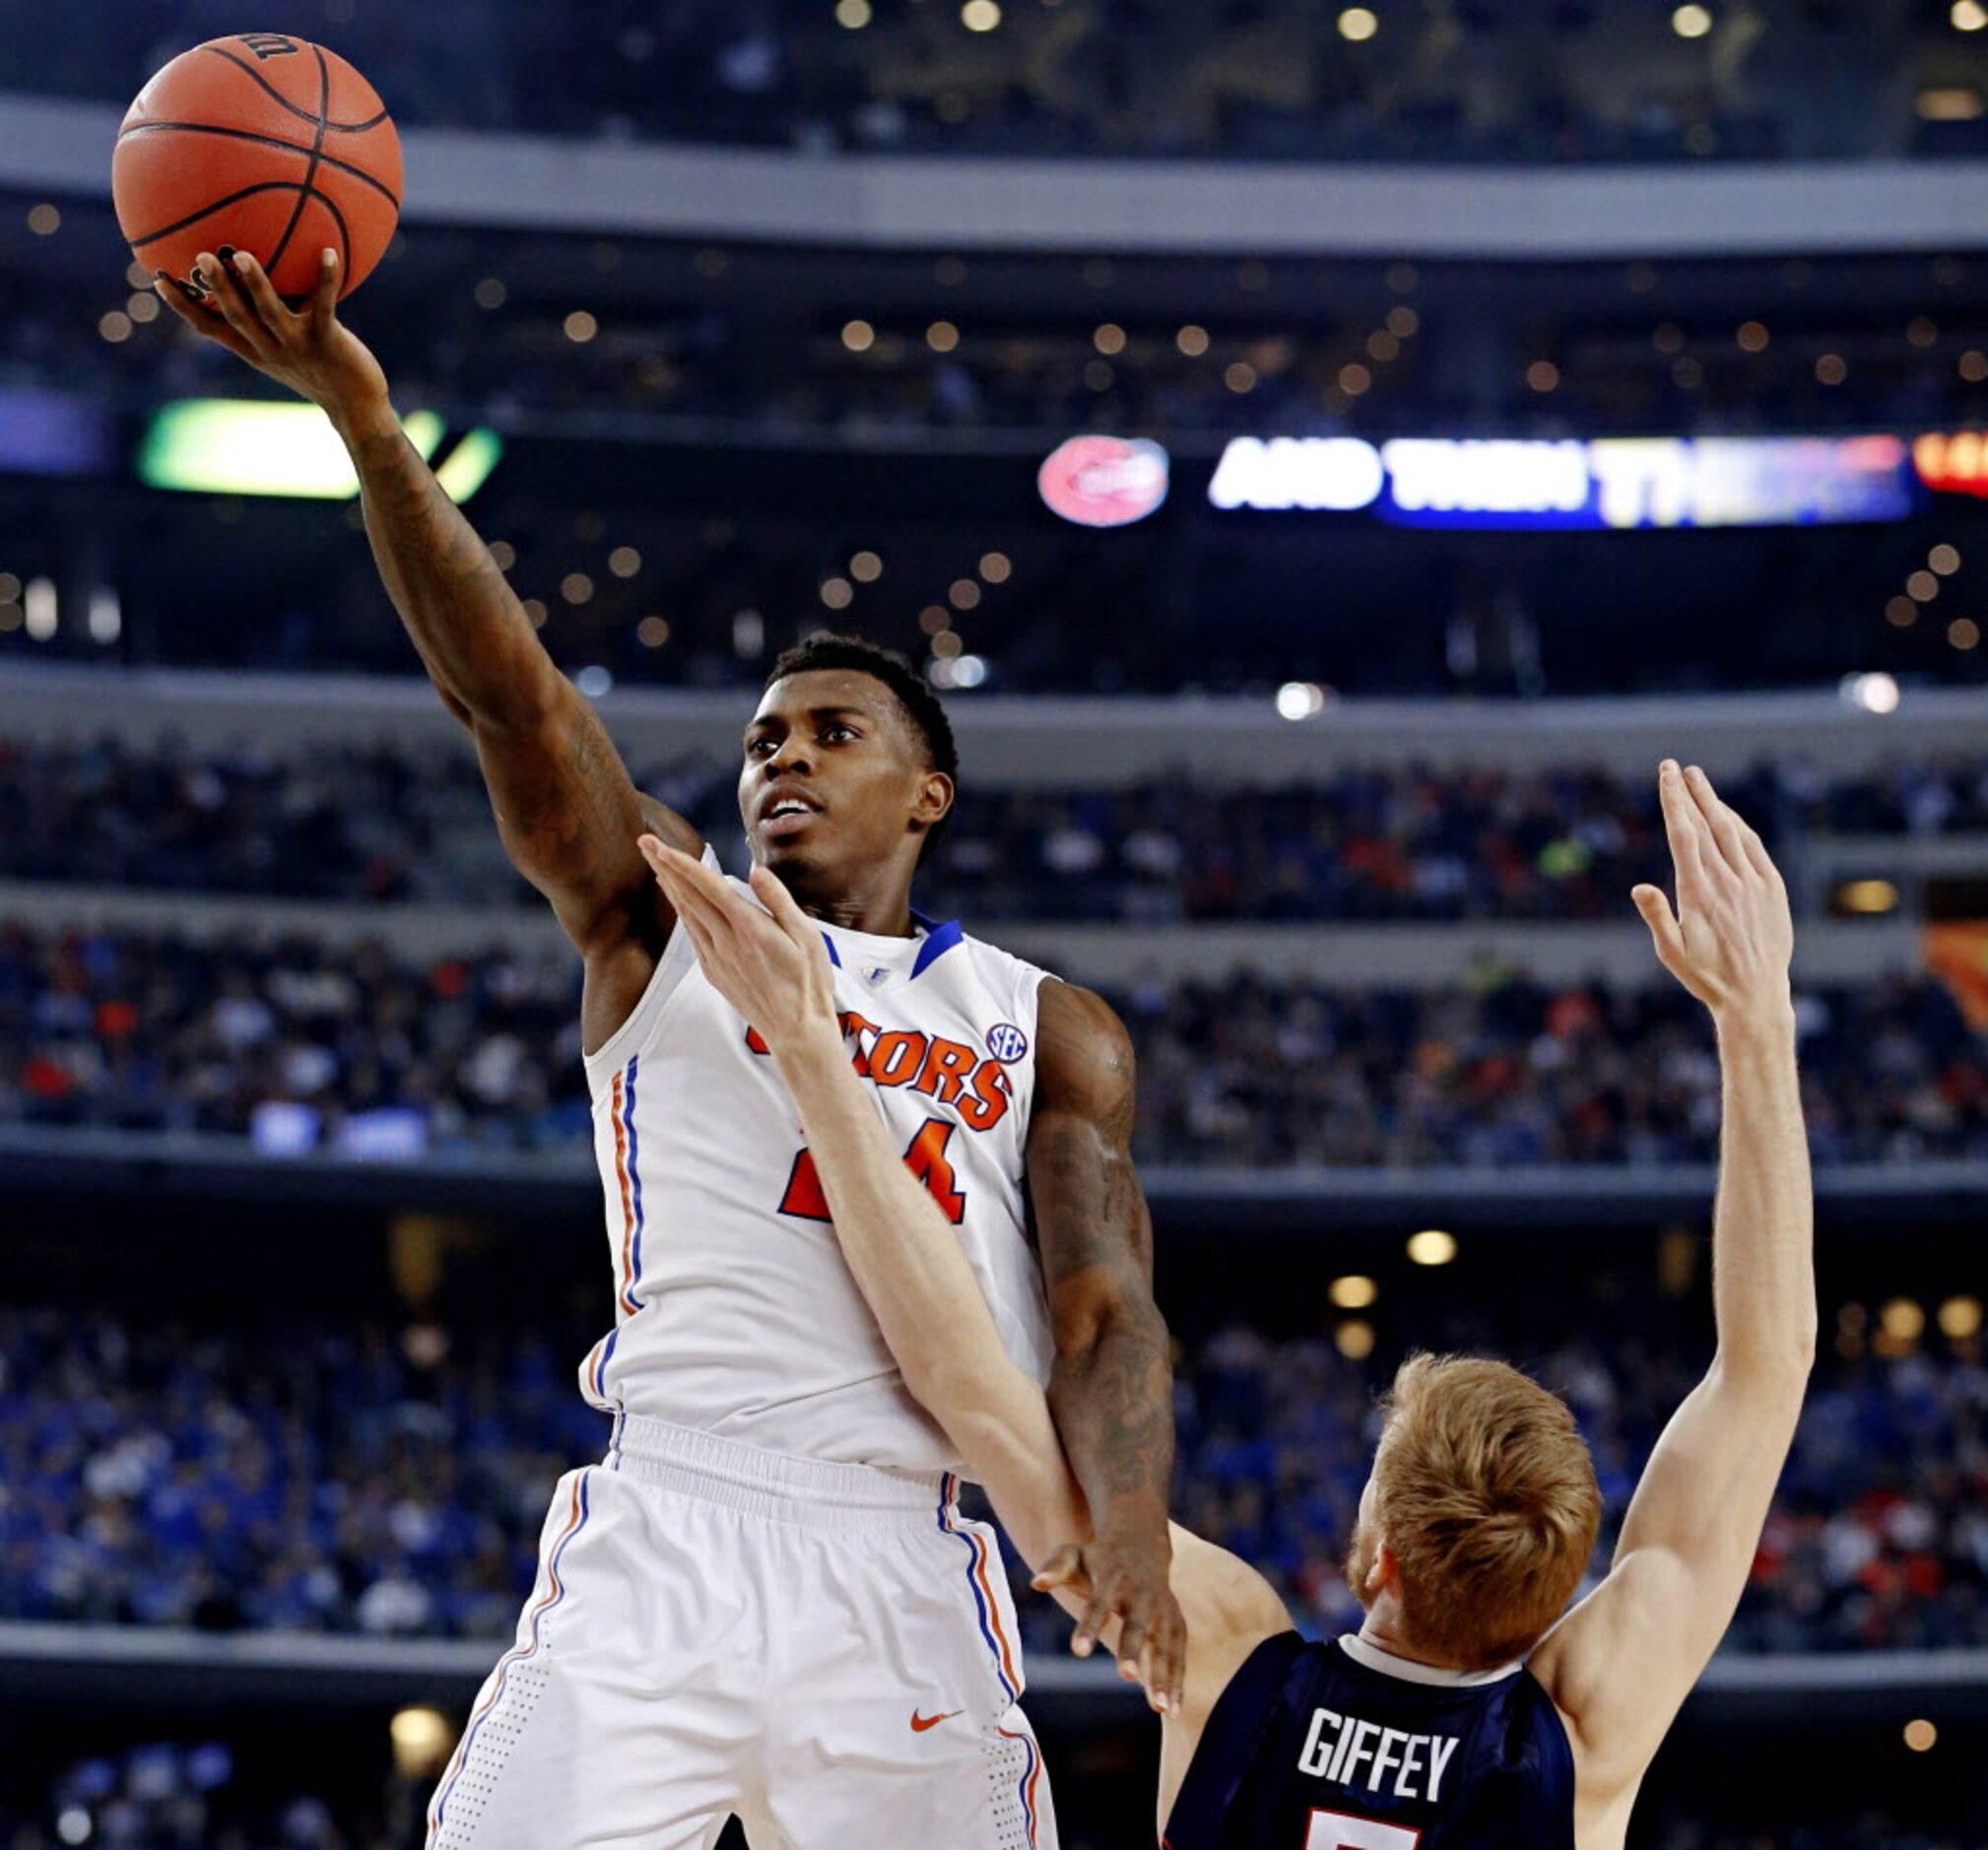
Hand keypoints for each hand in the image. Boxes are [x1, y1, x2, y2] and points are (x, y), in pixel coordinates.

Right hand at [156, 247, 390, 431]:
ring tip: (242, 255)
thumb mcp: (289, 350)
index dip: (183, 305)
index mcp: (254, 350)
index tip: (157, 279)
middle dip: (216, 287)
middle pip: (235, 315)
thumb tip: (259, 279)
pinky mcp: (328, 342)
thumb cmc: (323, 373)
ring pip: (270, 312)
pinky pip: (324, 306)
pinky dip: (326, 279)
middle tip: (200, 256)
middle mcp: (270, 349)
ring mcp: (298, 346)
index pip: (210, 327)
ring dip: (254, 284)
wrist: (356, 408)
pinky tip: (327, 252)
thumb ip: (272, 321)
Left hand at [637, 839, 838, 1053]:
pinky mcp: (714, 972)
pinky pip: (692, 934)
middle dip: (664, 866)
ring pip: (686, 914)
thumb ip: (779, 900)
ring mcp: (717, 958)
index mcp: (750, 928)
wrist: (796, 1030)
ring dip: (669, 886)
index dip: (683, 863)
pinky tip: (678, 901)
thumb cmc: (808, 981)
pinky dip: (681, 912)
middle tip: (645, 841)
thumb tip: (755, 871)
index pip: (709, 887)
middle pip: (689, 896)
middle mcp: (726, 941)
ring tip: (655, 863)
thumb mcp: (807, 936)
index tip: (661, 845)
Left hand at [1032, 1532, 1185, 1715]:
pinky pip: (1178, 1655)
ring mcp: (1163, 1610)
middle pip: (1137, 1626)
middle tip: (1126, 1676)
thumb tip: (1036, 1583)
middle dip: (1132, 1650)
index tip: (1078, 1651)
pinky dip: (1178, 1681)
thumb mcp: (1073, 1555)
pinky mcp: (1176, 1623)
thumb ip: (1055, 1568)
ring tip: (1159, 1708)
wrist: (1141, 1545)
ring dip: (1163, 1676)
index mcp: (1112, 1579)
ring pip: (1164, 1645)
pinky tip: (1173, 1710)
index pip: (1098, 1605)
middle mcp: (1141, 1596)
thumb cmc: (1098, 1559)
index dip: (1089, 1627)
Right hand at [1633, 760, 1792, 1023]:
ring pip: (1731, 832)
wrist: (1755, 996)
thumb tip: (1640, 888)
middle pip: (1707, 825)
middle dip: (1690, 792)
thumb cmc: (1706, 977)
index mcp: (1698, 894)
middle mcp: (1727, 882)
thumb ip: (1656, 916)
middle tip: (1677, 767)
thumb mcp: (1671, 953)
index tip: (1667, 774)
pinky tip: (1728, 816)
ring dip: (1714, 802)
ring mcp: (1753, 884)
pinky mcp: (1773, 890)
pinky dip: (1739, 826)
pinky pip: (1754, 848)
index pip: (1684, 834)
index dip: (1674, 800)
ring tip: (1699, 780)